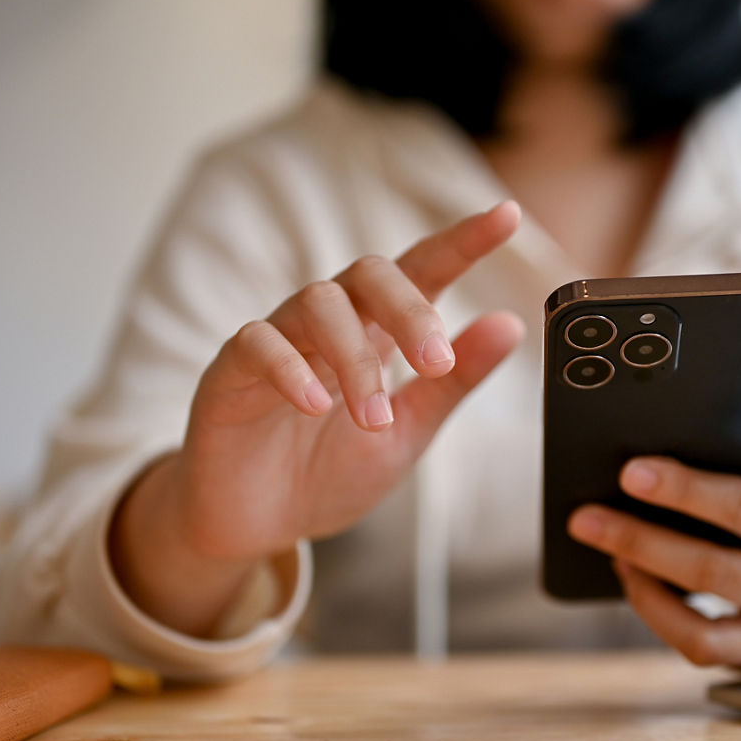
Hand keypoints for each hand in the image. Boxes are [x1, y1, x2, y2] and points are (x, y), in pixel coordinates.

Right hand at [110, 202, 525, 634]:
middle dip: (410, 310)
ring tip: (374, 419)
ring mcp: (278, 340)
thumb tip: (510, 325)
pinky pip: (258, 343)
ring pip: (318, 305)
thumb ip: (452, 381)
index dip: (463, 241)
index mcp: (378, 331)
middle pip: (369, 274)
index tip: (508, 215)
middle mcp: (329, 323)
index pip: (422, 269)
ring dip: (355, 360)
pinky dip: (290, 369)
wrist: (258, 526)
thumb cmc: (330, 470)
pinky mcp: (231, 369)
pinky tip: (315, 405)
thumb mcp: (408, 432)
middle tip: (435, 362)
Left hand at [567, 377, 740, 677]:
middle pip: (713, 570)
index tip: (632, 472)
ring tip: (607, 549)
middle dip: (642, 541)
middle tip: (585, 516)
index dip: (687, 492)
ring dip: (643, 589)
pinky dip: (660, 619)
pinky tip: (635, 580)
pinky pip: (703, 650)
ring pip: (702, 628)